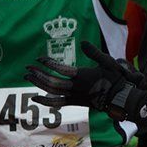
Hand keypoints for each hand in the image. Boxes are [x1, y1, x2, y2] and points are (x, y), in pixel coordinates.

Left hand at [24, 41, 140, 118]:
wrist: (119, 98)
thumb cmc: (114, 78)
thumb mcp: (107, 62)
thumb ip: (94, 52)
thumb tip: (82, 42)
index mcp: (83, 75)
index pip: (61, 69)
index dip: (48, 63)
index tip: (39, 58)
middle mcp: (75, 87)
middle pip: (52, 82)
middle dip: (38, 74)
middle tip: (28, 68)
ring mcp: (74, 96)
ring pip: (52, 92)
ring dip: (39, 84)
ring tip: (29, 77)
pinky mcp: (75, 102)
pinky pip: (56, 103)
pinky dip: (45, 101)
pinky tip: (36, 97)